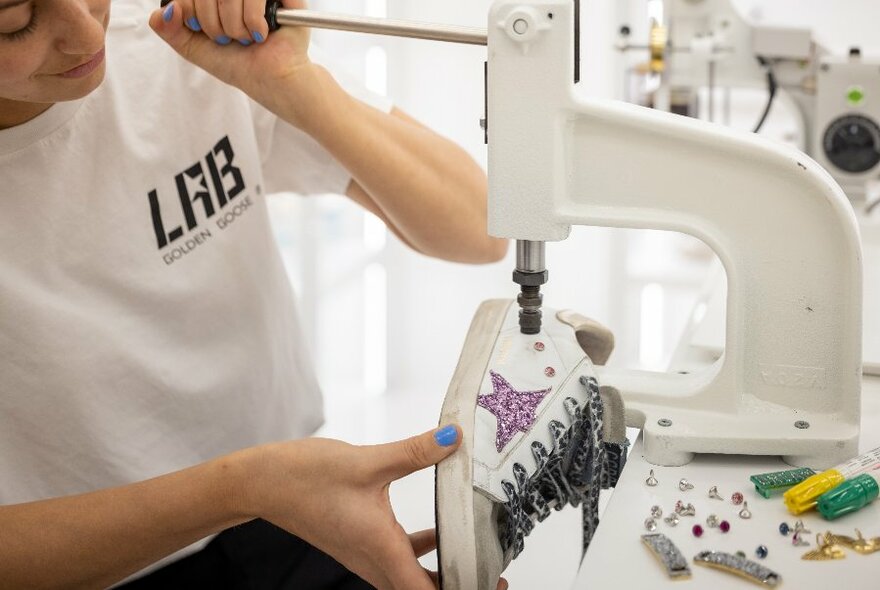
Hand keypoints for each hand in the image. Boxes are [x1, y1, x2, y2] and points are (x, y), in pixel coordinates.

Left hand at [148, 0, 318, 119]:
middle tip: (227, 39)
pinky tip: (261, 34)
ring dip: (234, 25)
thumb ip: (170, 29)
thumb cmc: (239, 64)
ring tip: (246, 39)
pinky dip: (253, 20)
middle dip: (212, 22)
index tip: (200, 29)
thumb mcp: (195, 48)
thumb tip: (164, 11)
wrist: (271, 81)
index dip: (191, 10)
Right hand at [234, 427, 507, 589]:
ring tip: (475, 553)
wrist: (261, 483)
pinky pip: (400, 559)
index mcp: (382, 550)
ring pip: (413, 577)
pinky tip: (438, 526)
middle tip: (492, 570)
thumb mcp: (367, 461)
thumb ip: (415, 451)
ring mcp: (366, 555)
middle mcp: (375, 562)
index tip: (491, 580)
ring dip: (444, 572)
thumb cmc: (303, 477)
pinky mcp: (360, 542)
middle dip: (460, 583)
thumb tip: (454, 438)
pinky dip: (424, 551)